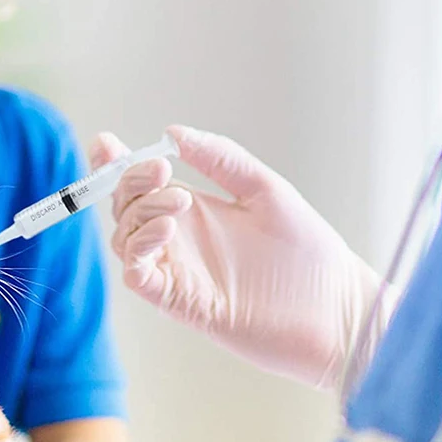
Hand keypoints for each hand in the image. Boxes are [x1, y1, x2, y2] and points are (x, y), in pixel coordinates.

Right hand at [90, 125, 390, 389]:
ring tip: (178, 201)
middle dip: (129, 182)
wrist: (335, 308)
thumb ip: (221, 160)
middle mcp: (178, 240)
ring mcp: (177, 271)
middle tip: (160, 169)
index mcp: (194, 210)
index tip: (106, 143)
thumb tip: (172, 133)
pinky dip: (139, 251)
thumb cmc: (308, 251)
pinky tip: (166, 231)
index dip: (114, 164)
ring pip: (124, 239)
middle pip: (124, 208)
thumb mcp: (265, 190)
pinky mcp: (181, 303)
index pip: (140, 185)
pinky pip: (138, 276)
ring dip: (139, 213)